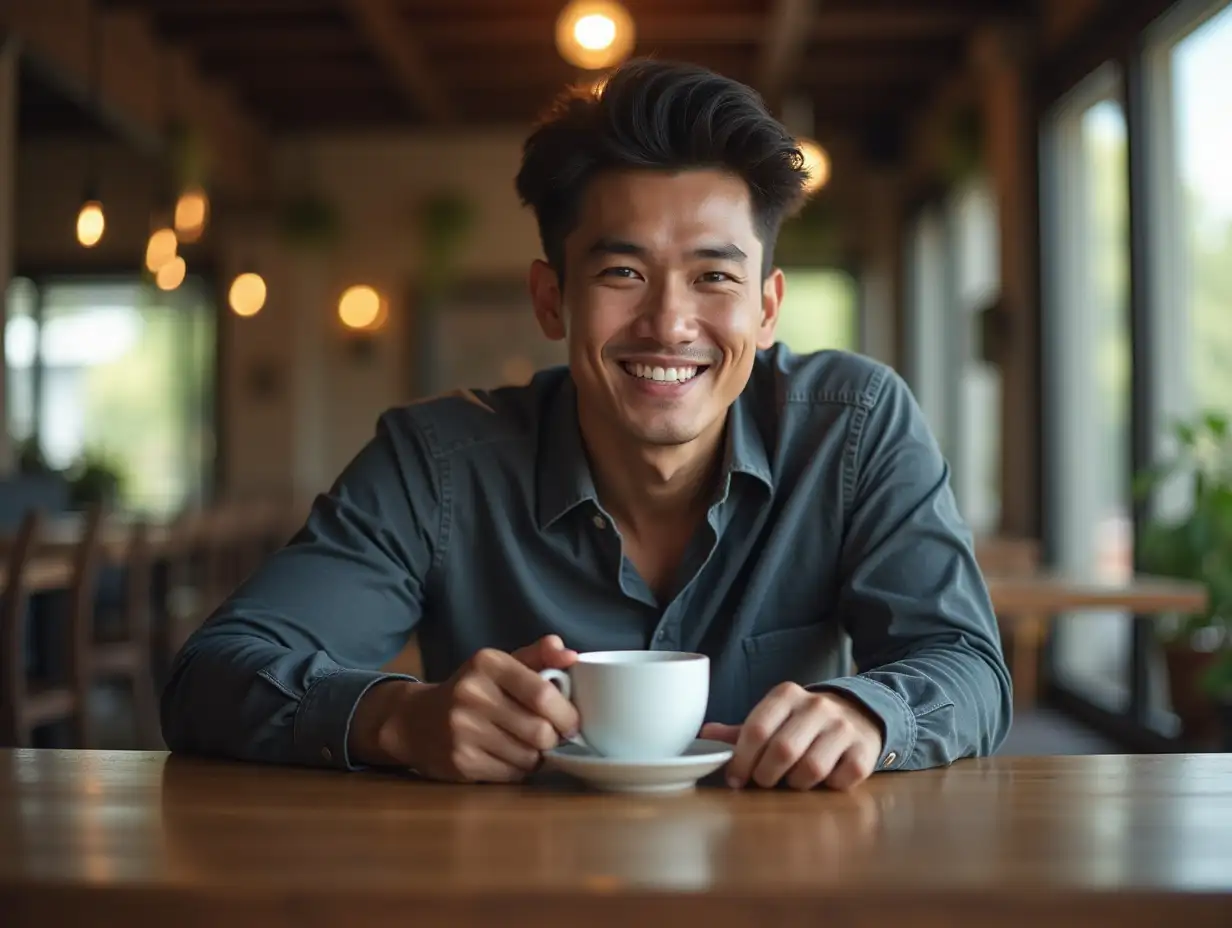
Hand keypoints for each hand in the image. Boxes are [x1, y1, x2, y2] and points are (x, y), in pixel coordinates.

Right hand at [349, 635, 579, 782]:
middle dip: (554, 738)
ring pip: (529, 756)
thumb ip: (538, 656)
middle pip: (539, 730)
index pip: (542, 693)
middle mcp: (472, 694)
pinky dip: (519, 769)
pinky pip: (512, 774)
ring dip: (537, 756)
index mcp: (487, 663)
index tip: (572, 722)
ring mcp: (463, 730)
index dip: (566, 713)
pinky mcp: (460, 762)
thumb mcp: (501, 665)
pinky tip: (509, 757)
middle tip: (553, 736)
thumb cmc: (472, 691)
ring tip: (528, 745)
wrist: (416, 720)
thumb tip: (571, 655)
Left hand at [700, 683, 884, 790]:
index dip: (741, 760)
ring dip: (796, 784)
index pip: (756, 729)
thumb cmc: (803, 723)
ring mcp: (843, 727)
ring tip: (793, 779)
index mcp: (786, 695)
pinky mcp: (864, 750)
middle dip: (766, 775)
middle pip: (782, 750)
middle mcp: (817, 706)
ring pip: (810, 769)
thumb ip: (741, 731)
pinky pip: (840, 780)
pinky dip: (827, 787)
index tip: (735, 779)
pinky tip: (823, 779)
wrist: (858, 714)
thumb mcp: (773, 718)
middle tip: (763, 782)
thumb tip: (704, 735)